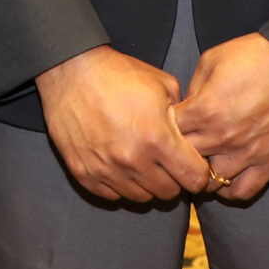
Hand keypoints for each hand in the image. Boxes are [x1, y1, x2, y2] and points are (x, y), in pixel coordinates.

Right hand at [33, 44, 209, 201]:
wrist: (71, 71)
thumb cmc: (118, 74)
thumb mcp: (162, 85)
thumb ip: (184, 115)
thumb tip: (194, 136)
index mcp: (157, 138)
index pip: (194, 179)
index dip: (198, 172)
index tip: (192, 164)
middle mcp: (133, 160)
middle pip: (169, 193)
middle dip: (173, 178)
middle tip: (165, 160)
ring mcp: (106, 170)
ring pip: (142, 197)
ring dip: (147, 183)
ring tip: (141, 160)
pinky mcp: (85, 174)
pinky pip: (113, 196)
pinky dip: (120, 184)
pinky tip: (119, 164)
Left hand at [173, 33, 268, 200]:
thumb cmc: (257, 55)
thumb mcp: (212, 60)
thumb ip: (193, 88)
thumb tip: (185, 108)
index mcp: (206, 110)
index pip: (169, 132)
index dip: (164, 127)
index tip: (169, 123)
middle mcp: (224, 137)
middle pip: (185, 161)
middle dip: (178, 153)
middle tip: (179, 147)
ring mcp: (249, 153)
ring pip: (210, 182)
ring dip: (202, 173)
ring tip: (201, 162)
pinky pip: (243, 192)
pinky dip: (229, 190)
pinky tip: (225, 176)